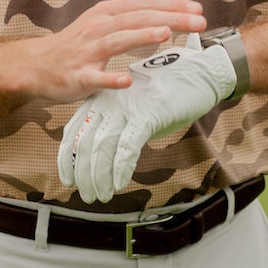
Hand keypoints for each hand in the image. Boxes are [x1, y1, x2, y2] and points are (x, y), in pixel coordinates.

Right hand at [23, 0, 206, 105]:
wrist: (38, 65)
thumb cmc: (79, 39)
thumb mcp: (108, 12)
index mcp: (108, 12)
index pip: (144, 5)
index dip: (171, 5)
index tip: (198, 9)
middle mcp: (98, 27)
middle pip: (135, 19)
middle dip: (168, 18)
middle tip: (198, 22)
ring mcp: (87, 51)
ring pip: (115, 40)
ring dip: (140, 37)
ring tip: (165, 35)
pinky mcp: (78, 75)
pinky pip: (94, 77)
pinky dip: (110, 78)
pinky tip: (127, 80)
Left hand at [58, 38, 239, 203]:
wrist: (200, 72)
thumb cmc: (170, 91)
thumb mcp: (138, 107)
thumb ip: (123, 126)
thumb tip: (115, 156)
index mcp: (103, 99)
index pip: (74, 130)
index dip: (68, 158)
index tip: (67, 178)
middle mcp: (109, 103)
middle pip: (85, 143)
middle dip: (82, 173)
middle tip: (86, 194)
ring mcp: (127, 108)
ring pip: (102, 148)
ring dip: (99, 176)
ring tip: (101, 195)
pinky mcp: (146, 115)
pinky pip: (127, 147)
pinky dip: (120, 169)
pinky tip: (119, 184)